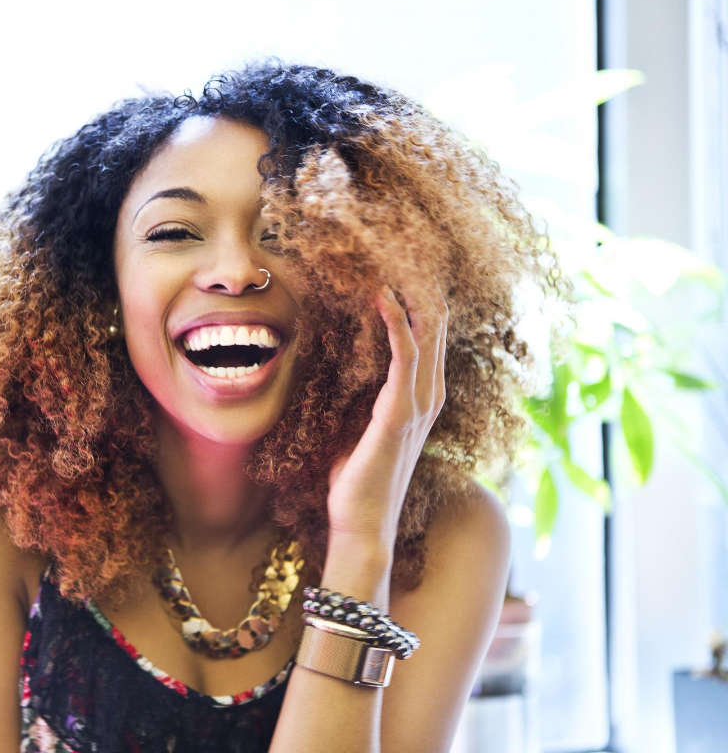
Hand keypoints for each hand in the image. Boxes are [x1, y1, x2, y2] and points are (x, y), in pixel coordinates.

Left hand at [325, 279, 448, 549]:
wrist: (361, 524)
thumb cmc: (356, 482)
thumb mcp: (360, 431)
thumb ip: (363, 404)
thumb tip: (343, 377)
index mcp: (418, 403)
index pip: (427, 344)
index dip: (419, 308)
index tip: (402, 272)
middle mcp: (426, 401)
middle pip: (434, 333)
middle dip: (421, 293)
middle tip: (406, 253)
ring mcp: (416, 408)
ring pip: (425, 339)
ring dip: (413, 299)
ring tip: (401, 262)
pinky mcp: (397, 415)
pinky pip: (403, 360)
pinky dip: (397, 326)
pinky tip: (385, 299)